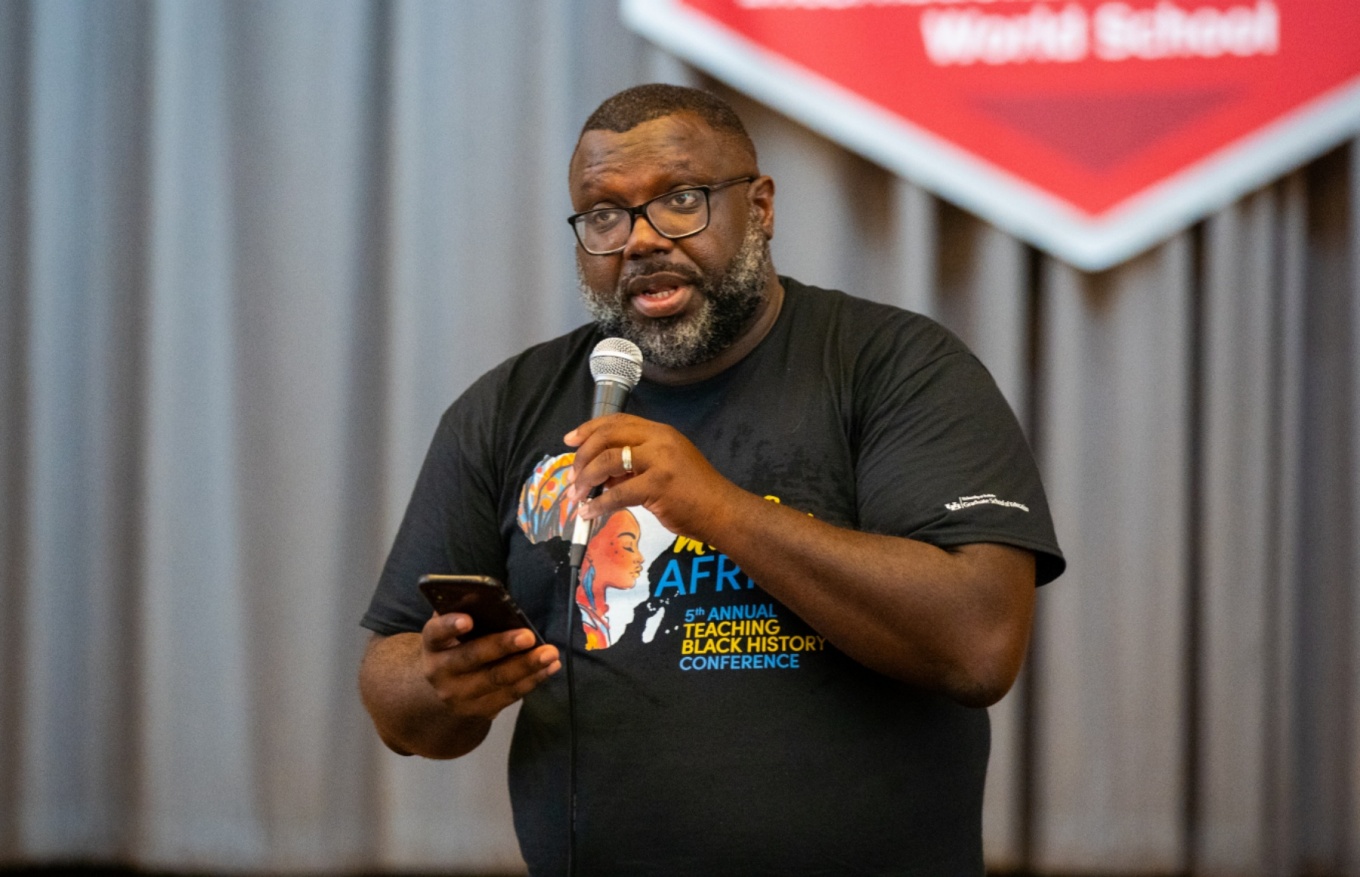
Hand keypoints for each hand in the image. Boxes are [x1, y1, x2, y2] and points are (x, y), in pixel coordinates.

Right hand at [420, 611, 559, 722]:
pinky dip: (533, 680)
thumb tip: (489, 597)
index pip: (436, 633)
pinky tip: (550, 667)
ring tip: (550, 653)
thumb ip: (466, 613)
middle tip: (528, 636)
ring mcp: (459, 695)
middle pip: (472, 658)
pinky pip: (510, 695)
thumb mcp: (453, 631)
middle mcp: (440, 672)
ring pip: (496, 679)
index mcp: (432, 644)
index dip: (450, 626)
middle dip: (502, 646)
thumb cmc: (457, 646)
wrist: (447, 687)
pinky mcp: (479, 710)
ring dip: (527, 666)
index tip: (468, 619)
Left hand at [564, 413, 741, 540]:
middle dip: (582, 456)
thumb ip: (635, 465)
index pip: (618, 421)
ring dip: (586, 479)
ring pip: (608, 461)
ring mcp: (660, 460)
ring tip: (576, 496)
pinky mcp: (659, 485)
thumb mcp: (664, 467)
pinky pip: (618, 493)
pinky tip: (589, 512)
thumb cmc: (694, 492)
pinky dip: (599, 504)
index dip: (589, 428)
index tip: (570, 440)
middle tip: (572, 476)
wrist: (722, 511)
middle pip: (607, 436)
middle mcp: (659, 440)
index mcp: (660, 432)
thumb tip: (601, 474)